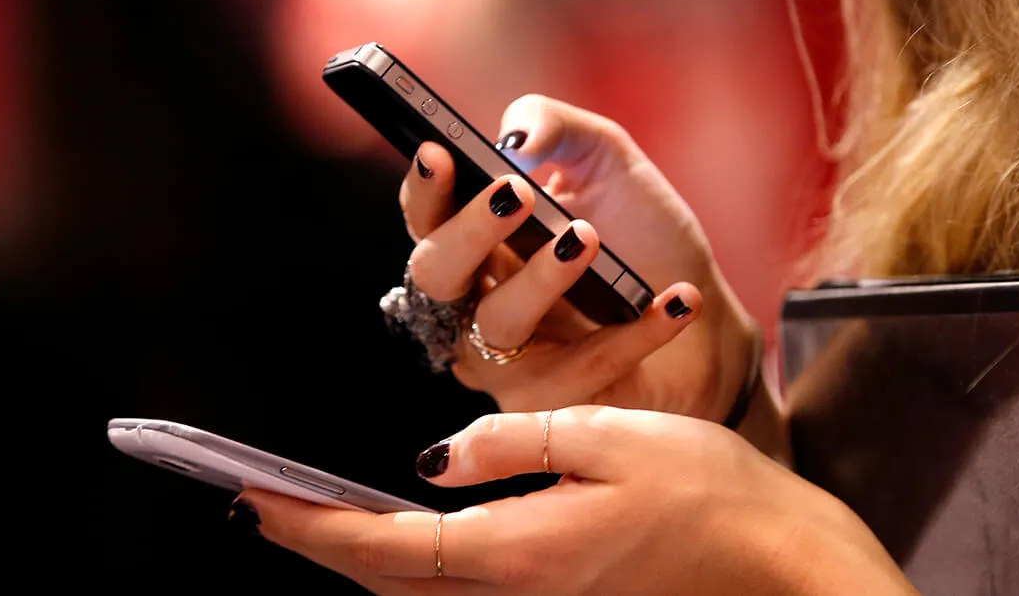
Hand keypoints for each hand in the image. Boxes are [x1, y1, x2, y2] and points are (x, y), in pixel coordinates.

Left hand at [238, 407, 913, 595]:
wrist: (774, 555)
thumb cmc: (706, 489)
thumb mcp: (610, 438)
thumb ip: (515, 443)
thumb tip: (433, 455)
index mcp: (518, 550)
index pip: (384, 546)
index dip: (308, 525)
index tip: (245, 499)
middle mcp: (515, 586)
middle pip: (385, 578)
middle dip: (310, 540)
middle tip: (247, 500)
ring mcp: (536, 593)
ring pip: (415, 582)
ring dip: (350, 548)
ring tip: (299, 507)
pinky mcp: (555, 584)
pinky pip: (453, 575)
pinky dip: (400, 551)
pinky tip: (390, 522)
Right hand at [400, 95, 756, 421]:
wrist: (709, 322)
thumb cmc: (645, 237)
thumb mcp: (607, 159)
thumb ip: (555, 127)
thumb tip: (514, 139)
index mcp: (478, 241)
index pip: (427, 216)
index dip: (424, 188)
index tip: (439, 152)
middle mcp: (475, 303)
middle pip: (436, 273)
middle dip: (470, 230)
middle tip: (517, 194)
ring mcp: (507, 362)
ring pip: (498, 324)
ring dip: (542, 278)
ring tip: (589, 238)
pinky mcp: (551, 411)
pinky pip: (580, 371)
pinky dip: (632, 333)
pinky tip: (674, 300)